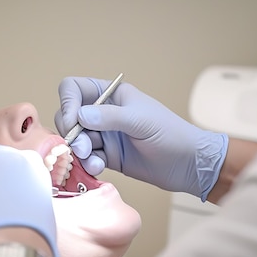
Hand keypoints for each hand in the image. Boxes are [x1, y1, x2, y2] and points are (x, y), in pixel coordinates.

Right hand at [55, 76, 228, 200]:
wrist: (187, 164)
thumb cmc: (171, 134)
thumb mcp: (140, 121)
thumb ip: (109, 117)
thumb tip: (79, 116)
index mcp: (111, 94)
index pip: (74, 89)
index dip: (68, 104)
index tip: (73, 122)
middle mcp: (104, 112)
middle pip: (69, 116)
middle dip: (71, 133)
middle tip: (82, 148)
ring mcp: (104, 135)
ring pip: (76, 140)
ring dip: (79, 152)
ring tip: (94, 161)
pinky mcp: (107, 156)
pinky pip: (86, 158)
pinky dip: (88, 164)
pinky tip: (99, 168)